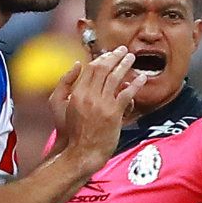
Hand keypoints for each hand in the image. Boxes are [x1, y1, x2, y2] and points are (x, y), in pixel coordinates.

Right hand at [49, 47, 147, 168]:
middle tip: (123, 50)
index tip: (110, 54)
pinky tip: (142, 78)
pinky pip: (127, 94)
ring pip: (115, 78)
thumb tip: (78, 64)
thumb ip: (65, 83)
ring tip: (132, 58)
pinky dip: (136, 84)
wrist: (80, 152)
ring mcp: (102, 104)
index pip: (91, 68)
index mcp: (77, 92)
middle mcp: (89, 96)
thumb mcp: (59, 104)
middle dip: (114, 57)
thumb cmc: (70, 132)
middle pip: (104, 69)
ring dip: (125, 65)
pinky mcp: (113, 114)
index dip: (102, 58)